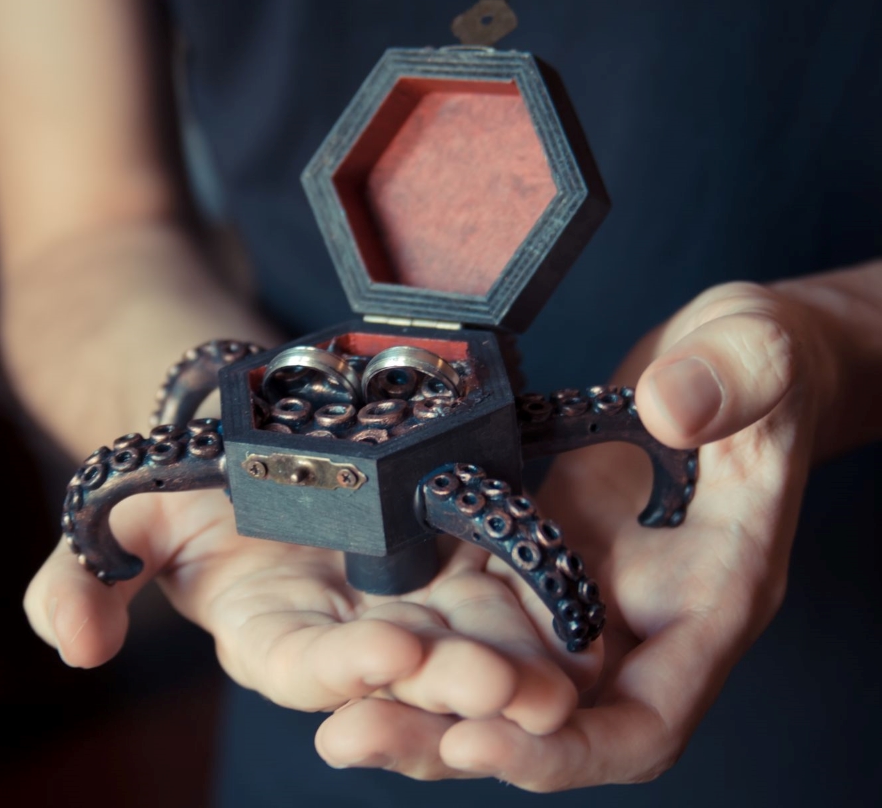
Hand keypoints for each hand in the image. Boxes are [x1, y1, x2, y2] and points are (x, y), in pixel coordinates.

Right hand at [19, 226, 596, 750]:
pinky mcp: (460, 557)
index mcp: (274, 636)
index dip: (341, 666)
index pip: (307, 666)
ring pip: (467, 643)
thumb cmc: (192, 480)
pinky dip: (540, 608)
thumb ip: (84, 575)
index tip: (384, 652)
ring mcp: (413, 598)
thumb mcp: (129, 512)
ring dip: (510, 667)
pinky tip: (580, 624)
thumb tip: (69, 643)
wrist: (257, 433)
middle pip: (405, 670)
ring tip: (557, 683)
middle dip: (449, 684)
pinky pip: (506, 585)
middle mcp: (350, 631)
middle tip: (504, 690)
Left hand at [316, 268, 880, 786]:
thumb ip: (728, 381)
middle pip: (548, 718)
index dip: (562, 748)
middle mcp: (639, 614)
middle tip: (355, 733)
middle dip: (455, 735)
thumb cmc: (763, 364)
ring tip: (340, 710)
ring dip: (425, 695)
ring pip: (503, 673)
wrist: (727, 358)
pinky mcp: (543, 547)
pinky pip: (482, 607)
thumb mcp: (758, 354)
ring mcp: (585, 585)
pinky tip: (362, 628)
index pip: (641, 719)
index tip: (474, 738)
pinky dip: (429, 628)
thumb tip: (670, 409)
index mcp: (708, 598)